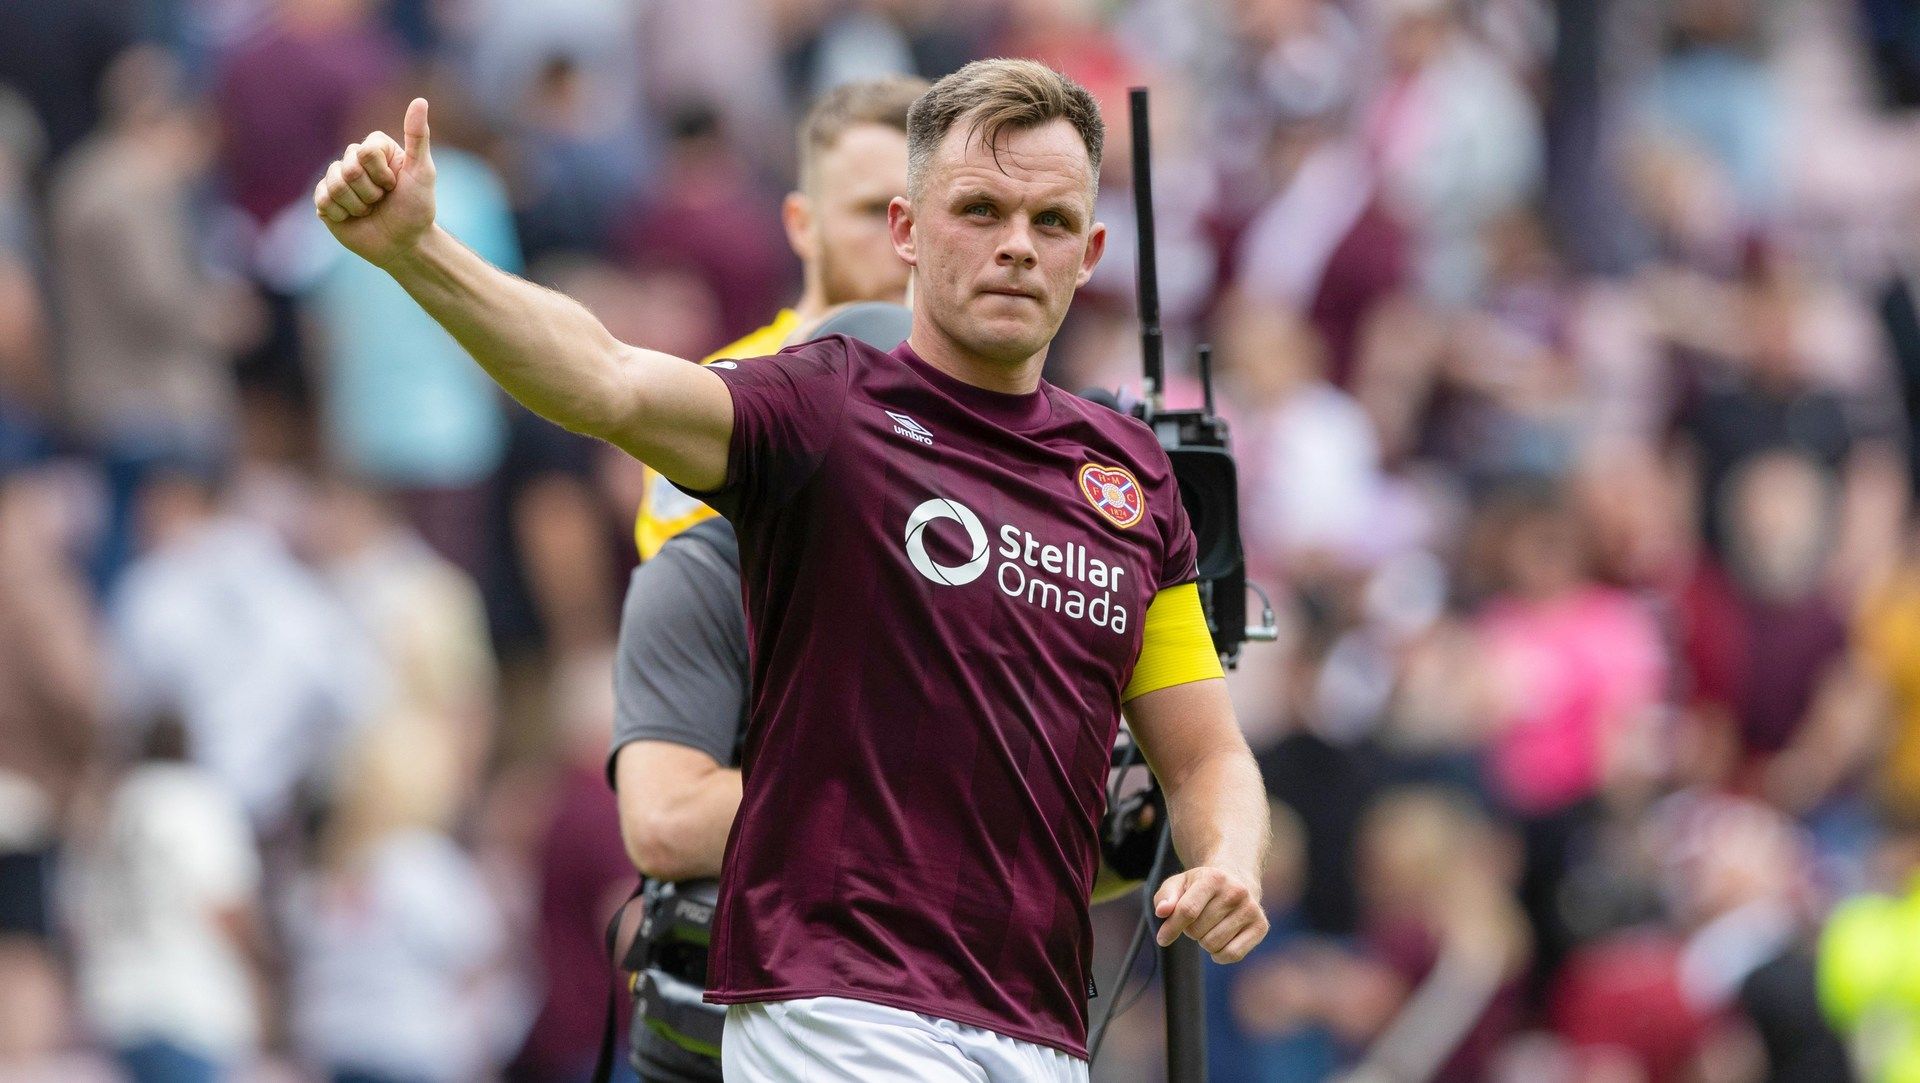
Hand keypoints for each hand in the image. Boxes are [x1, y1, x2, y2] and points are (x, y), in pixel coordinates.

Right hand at [314, 97, 436, 266]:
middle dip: (371, 193)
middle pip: (348, 169)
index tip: (395, 185)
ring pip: (336, 186)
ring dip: (358, 206)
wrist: (404, 244)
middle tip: (382, 201)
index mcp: (374, 148)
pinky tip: (353, 218)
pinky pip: (323, 201)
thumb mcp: (423, 172)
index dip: (382, 174)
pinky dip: (343, 215)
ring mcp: (337, 179)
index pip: (365, 152)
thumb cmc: (416, 208)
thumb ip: (418, 137)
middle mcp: (353, 160)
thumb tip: (420, 100)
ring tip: (369, 211)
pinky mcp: (325, 201)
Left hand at [1153, 865, 1267, 962]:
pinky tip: (1219, 943)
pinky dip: (1219, 955)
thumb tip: (1162, 912)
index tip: (1162, 939)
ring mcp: (1251, 909)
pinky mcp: (1261, 926)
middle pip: (1198, 931)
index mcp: (1213, 878)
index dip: (1171, 928)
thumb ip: (1165, 897)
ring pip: (1213, 945)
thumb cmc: (1200, 887)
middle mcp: (1236, 892)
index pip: (1187, 911)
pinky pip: (1232, 955)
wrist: (1236, 881)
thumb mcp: (1179, 885)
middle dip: (1190, 930)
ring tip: (1209, 927)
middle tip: (1197, 919)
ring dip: (1204, 942)